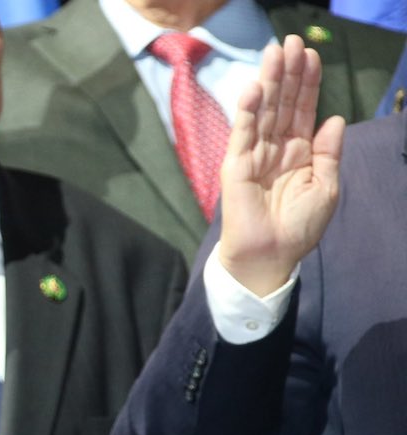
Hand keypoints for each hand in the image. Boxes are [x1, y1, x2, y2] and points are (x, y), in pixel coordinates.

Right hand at [219, 34, 344, 295]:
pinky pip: (243, 134)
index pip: (302, 109)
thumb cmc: (298, 227)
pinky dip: (248, 112)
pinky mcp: (236, 166)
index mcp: (299, 152)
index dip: (307, 83)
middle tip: (289, 42)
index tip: (310, 55)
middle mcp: (276, 148)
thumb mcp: (326, 187)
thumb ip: (328, 152)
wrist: (271, 255)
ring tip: (274, 53)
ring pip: (263, 111)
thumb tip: (334, 118)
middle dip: (286, 72)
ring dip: (268, 82)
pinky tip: (254, 89)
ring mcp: (254, 155)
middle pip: (282, 103)